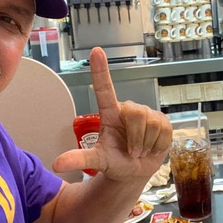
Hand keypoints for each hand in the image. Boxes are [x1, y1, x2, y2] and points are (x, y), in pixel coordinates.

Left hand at [52, 47, 171, 179]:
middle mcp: (129, 110)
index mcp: (110, 113)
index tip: (96, 51)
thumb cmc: (115, 162)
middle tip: (132, 152)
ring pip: (152, 123)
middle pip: (137, 113)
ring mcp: (148, 114)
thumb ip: (79, 160)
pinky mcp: (163, 121)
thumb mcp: (97, 161)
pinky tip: (152, 148)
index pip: (104, 89)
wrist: (135, 172)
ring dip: (146, 144)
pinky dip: (158, 145)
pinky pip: (164, 130)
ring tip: (141, 151)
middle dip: (136, 138)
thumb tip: (57, 164)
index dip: (101, 70)